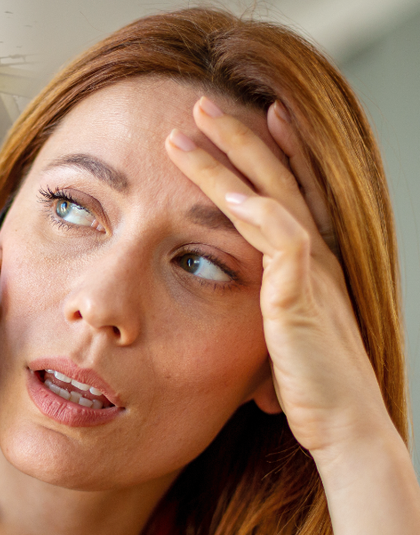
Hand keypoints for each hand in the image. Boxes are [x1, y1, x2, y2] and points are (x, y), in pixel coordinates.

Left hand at [164, 96, 392, 457]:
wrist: (344, 429)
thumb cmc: (310, 391)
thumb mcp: (272, 340)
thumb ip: (257, 315)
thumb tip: (229, 318)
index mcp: (307, 265)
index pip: (290, 193)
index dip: (272, 152)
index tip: (249, 116)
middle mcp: (314, 259)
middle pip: (278, 180)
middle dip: (240, 138)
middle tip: (201, 105)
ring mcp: (311, 275)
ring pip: (272, 198)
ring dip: (230, 161)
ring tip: (190, 130)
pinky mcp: (301, 300)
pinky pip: (283, 242)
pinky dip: (257, 213)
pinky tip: (228, 191)